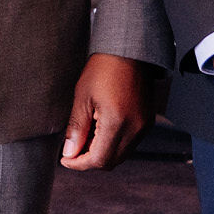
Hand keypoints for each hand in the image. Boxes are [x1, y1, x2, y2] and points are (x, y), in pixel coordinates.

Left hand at [61, 53, 152, 169]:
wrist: (129, 50)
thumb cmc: (104, 68)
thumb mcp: (82, 97)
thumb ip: (76, 128)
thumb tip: (69, 152)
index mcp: (118, 123)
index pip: (98, 160)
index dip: (79, 163)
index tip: (65, 159)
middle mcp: (135, 129)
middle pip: (111, 162)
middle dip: (89, 160)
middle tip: (72, 149)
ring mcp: (144, 127)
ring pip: (121, 155)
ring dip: (102, 153)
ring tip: (85, 138)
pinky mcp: (148, 122)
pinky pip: (130, 144)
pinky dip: (114, 144)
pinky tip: (101, 131)